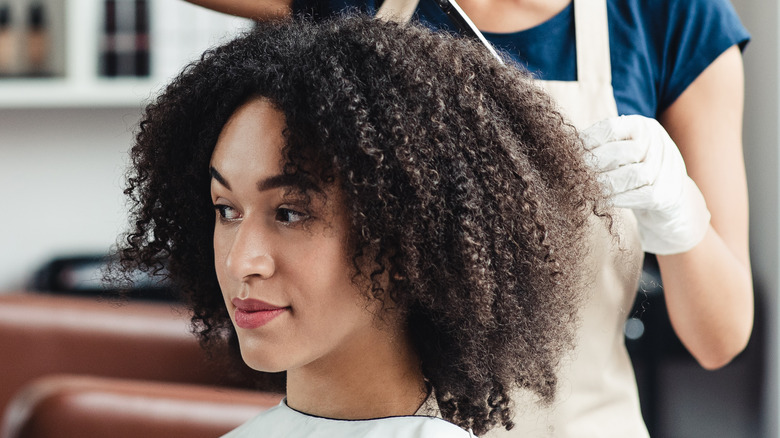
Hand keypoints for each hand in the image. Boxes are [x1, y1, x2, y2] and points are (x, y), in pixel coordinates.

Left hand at [581, 115, 710, 254]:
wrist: (668, 203)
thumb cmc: (633, 173)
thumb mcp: (621, 153)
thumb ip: (601, 147)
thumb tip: (567, 148)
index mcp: (644, 126)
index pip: (611, 127)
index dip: (587, 140)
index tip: (568, 152)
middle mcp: (659, 143)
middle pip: (619, 152)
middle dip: (593, 164)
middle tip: (573, 174)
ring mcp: (667, 169)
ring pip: (630, 175)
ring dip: (603, 184)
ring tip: (585, 188)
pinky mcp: (667, 195)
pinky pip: (638, 196)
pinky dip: (616, 199)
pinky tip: (600, 201)